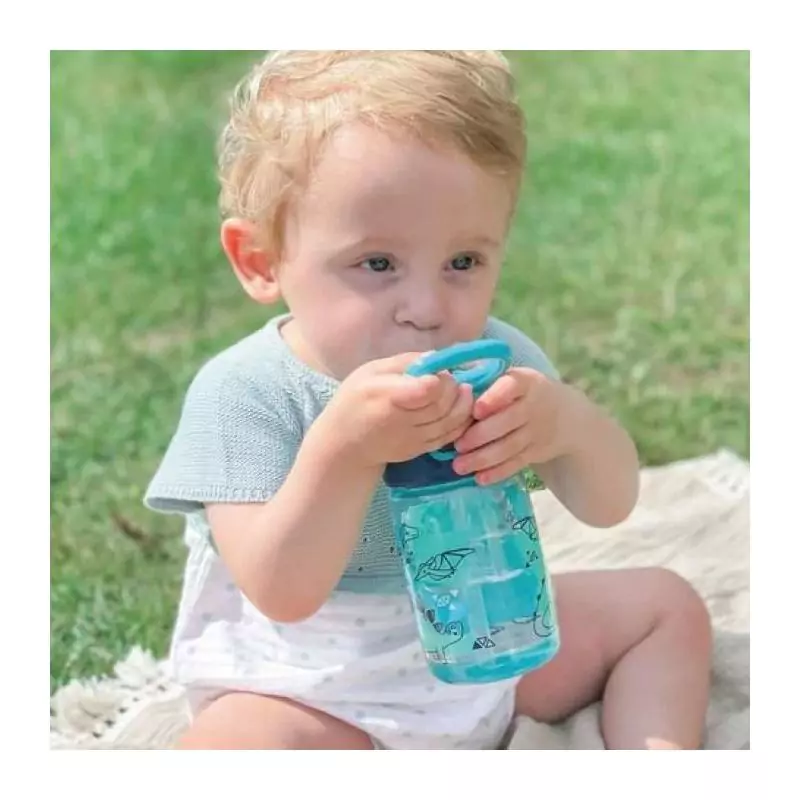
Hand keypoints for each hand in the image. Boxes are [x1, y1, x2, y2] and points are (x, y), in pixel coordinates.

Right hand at [317, 353, 474, 468]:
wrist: (344, 445)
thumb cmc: (354, 400)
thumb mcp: (370, 371)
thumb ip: (404, 362)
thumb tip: (436, 359)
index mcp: (386, 396)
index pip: (427, 389)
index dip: (440, 379)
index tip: (437, 371)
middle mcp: (401, 421)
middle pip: (443, 405)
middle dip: (454, 389)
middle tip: (453, 379)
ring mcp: (412, 440)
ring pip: (451, 422)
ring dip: (464, 405)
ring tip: (463, 390)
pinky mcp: (420, 450)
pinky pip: (449, 437)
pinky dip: (461, 422)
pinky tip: (461, 409)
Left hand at [452, 368, 578, 484]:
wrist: (564, 415)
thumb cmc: (521, 393)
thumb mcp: (511, 379)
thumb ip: (485, 382)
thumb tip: (448, 386)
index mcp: (524, 381)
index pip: (511, 387)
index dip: (494, 398)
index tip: (476, 411)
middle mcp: (534, 405)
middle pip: (508, 421)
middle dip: (480, 436)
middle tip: (457, 446)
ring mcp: (537, 431)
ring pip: (510, 446)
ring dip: (483, 458)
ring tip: (459, 466)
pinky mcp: (537, 452)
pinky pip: (517, 463)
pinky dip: (498, 472)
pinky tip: (480, 478)